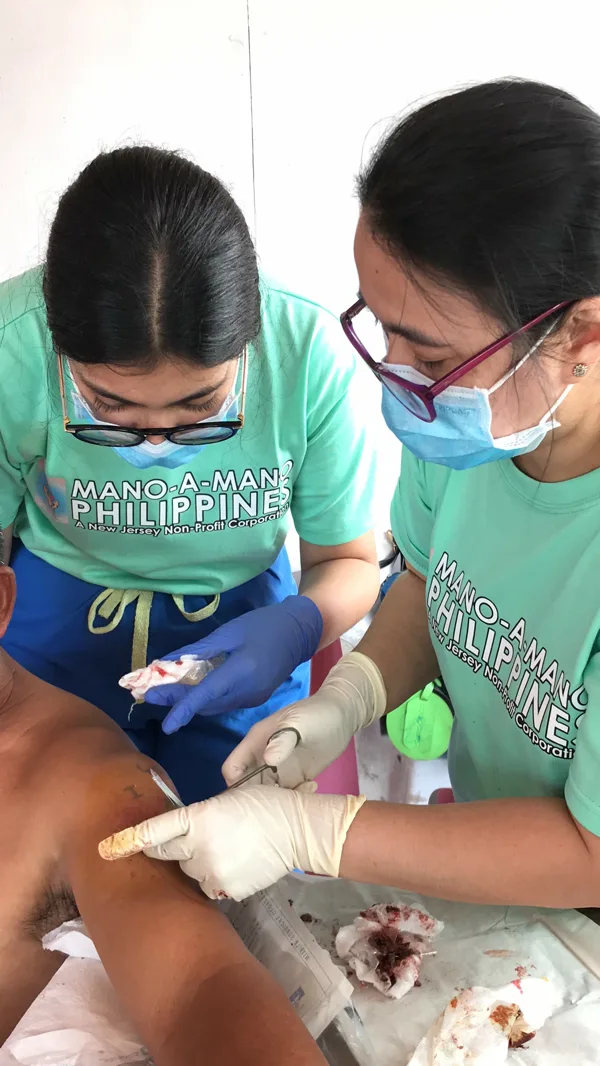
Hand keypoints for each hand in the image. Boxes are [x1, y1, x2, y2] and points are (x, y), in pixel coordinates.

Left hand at [98, 784, 365, 900]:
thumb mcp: (229, 799)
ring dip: (199, 863)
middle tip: (194, 840)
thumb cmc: (266, 805)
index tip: (106, 847)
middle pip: (169, 853)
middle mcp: (200, 847)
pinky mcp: (227, 890)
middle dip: (174, 849)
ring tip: (227, 850)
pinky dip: (218, 877)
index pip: (157, 830)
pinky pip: (211, 886)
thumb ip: (202, 816)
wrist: (298, 831)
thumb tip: (187, 828)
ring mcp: (213, 872)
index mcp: (200, 817)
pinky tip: (238, 864)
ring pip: (191, 871)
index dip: (129, 839)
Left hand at [144, 595, 322, 733]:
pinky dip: (206, 698)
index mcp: (242, 672)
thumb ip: (199, 649)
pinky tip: (191, 688)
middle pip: (206, 704)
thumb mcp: (229, 632)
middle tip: (149, 693)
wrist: (301, 631)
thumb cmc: (264, 624)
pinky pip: (224, 703)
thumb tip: (168, 662)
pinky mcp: (255, 698)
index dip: (183, 709)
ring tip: (164, 691)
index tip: (165, 723)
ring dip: (189, 701)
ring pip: (214, 706)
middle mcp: (247, 692)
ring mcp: (253, 698)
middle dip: (177, 701)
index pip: (206, 695)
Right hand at [222, 651, 386, 788]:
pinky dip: (294, 799)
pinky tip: (312, 788)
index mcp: (256, 743)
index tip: (250, 798)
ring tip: (294, 801)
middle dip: (255, 800)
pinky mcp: (295, 777)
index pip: (232, 768)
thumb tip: (267, 759)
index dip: (235, 784)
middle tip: (275, 807)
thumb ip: (282, 739)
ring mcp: (279, 770)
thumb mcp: (299, 722)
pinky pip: (286, 795)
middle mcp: (263, 759)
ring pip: (266, 794)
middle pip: (246, 787)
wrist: (343, 714)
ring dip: (276, 803)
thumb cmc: (317, 713)